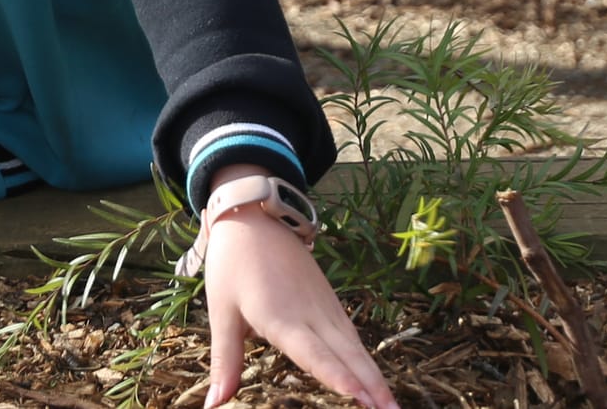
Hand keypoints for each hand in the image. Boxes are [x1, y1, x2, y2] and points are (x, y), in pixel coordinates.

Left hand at [201, 211, 399, 408]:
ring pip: (355, 346)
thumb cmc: (233, 265)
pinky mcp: (329, 301)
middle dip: (371, 385)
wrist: (254, 217)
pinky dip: (366, 359)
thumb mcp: (222, 312)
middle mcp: (310, 313)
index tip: (357, 394)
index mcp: (280, 316)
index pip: (313, 352)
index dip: (335, 374)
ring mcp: (324, 306)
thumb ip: (225, 361)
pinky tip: (376, 381)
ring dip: (375, 376)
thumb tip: (214, 404)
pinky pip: (352, 335)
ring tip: (392, 406)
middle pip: (346, 354)